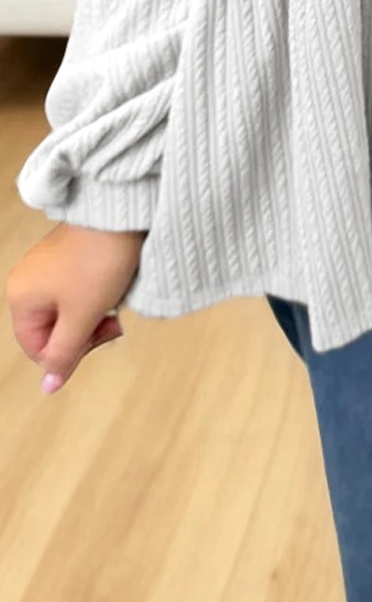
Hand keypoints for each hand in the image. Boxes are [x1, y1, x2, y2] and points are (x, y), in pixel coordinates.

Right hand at [6, 223, 145, 393]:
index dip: (71, 352)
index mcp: (21, 297)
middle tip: (112, 322)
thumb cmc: (99, 262)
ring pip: (69, 312)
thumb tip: (49, 387)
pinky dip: (96, 295)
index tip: (99, 336)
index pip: (38, 349)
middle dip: (84, 332)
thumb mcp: (82, 317)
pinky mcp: (67, 257)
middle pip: (53, 331)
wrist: (121, 214)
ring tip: (113, 302)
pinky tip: (112, 285)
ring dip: (93, 314)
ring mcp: (46, 268)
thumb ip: (65, 354)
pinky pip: (77, 291)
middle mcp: (27, 281)